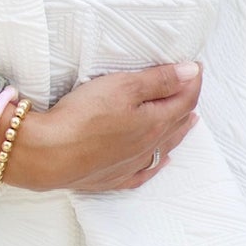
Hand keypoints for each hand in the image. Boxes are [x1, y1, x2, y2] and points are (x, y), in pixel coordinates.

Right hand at [1, 61, 202, 194]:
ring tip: (188, 120)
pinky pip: (144, 172)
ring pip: (164, 147)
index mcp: (155, 123)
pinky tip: (161, 161)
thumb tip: (191, 73)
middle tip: (191, 88)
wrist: (50, 154)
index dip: (192, 81)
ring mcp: (131, 164)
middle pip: (176, 122)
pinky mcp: (113, 177)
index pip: (184, 99)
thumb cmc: (84, 117)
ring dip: (178, 131)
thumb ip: (159, 80)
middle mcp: (148, 146)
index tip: (195, 67)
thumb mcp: (123, 87)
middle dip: (187, 102)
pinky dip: (157, 163)